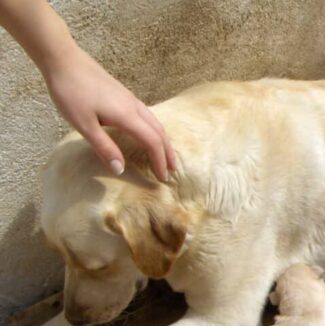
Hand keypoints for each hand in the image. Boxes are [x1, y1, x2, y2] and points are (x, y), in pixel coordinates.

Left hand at [43, 46, 175, 180]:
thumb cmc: (71, 92)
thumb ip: (104, 147)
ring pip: (156, 123)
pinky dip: (155, 130)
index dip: (159, 161)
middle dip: (168, 153)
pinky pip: (148, 116)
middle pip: (160, 132)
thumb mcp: (84, 125)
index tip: (162, 178)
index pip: (153, 142)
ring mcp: (130, 100)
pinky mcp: (124, 95)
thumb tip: (120, 169)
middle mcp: (134, 107)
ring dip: (163, 141)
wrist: (64, 60)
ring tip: (165, 155)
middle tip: (172, 171)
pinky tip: (148, 134)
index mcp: (127, 116)